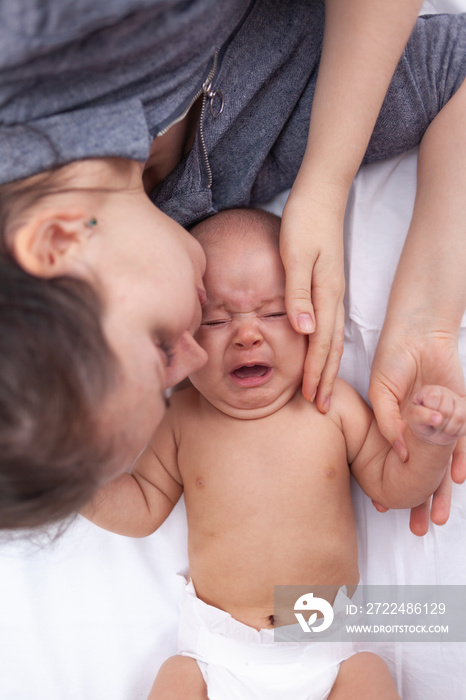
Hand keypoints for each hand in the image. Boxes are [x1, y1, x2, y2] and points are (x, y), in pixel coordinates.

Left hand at [280, 185, 345, 409]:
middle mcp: (333, 297)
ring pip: (333, 339)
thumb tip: (304, 332)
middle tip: (318, 406)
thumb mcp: (295, 256)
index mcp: (326, 294)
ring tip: (319, 388)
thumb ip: (298, 294)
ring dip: (327, 366)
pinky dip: (326, 347)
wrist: (319, 197)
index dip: (315, 372)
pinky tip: (318, 353)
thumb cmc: (303, 223)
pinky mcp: (327, 286)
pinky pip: (330, 326)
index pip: (322, 343)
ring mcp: (333, 292)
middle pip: (332, 347)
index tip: (309, 397)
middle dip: (324, 378)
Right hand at [369, 324, 465, 533]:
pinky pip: (463, 442)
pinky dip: (461, 460)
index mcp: (398, 428)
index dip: (389, 486)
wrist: (418, 335)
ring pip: (442, 466)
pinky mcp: (459, 413)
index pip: (395, 465)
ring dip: (441, 492)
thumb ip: (387, 423)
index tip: (384, 509)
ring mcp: (440, 425)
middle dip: (419, 502)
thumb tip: (399, 454)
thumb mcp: (380, 392)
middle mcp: (420, 432)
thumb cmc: (392, 360)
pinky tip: (455, 479)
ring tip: (437, 518)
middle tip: (417, 529)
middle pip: (421, 473)